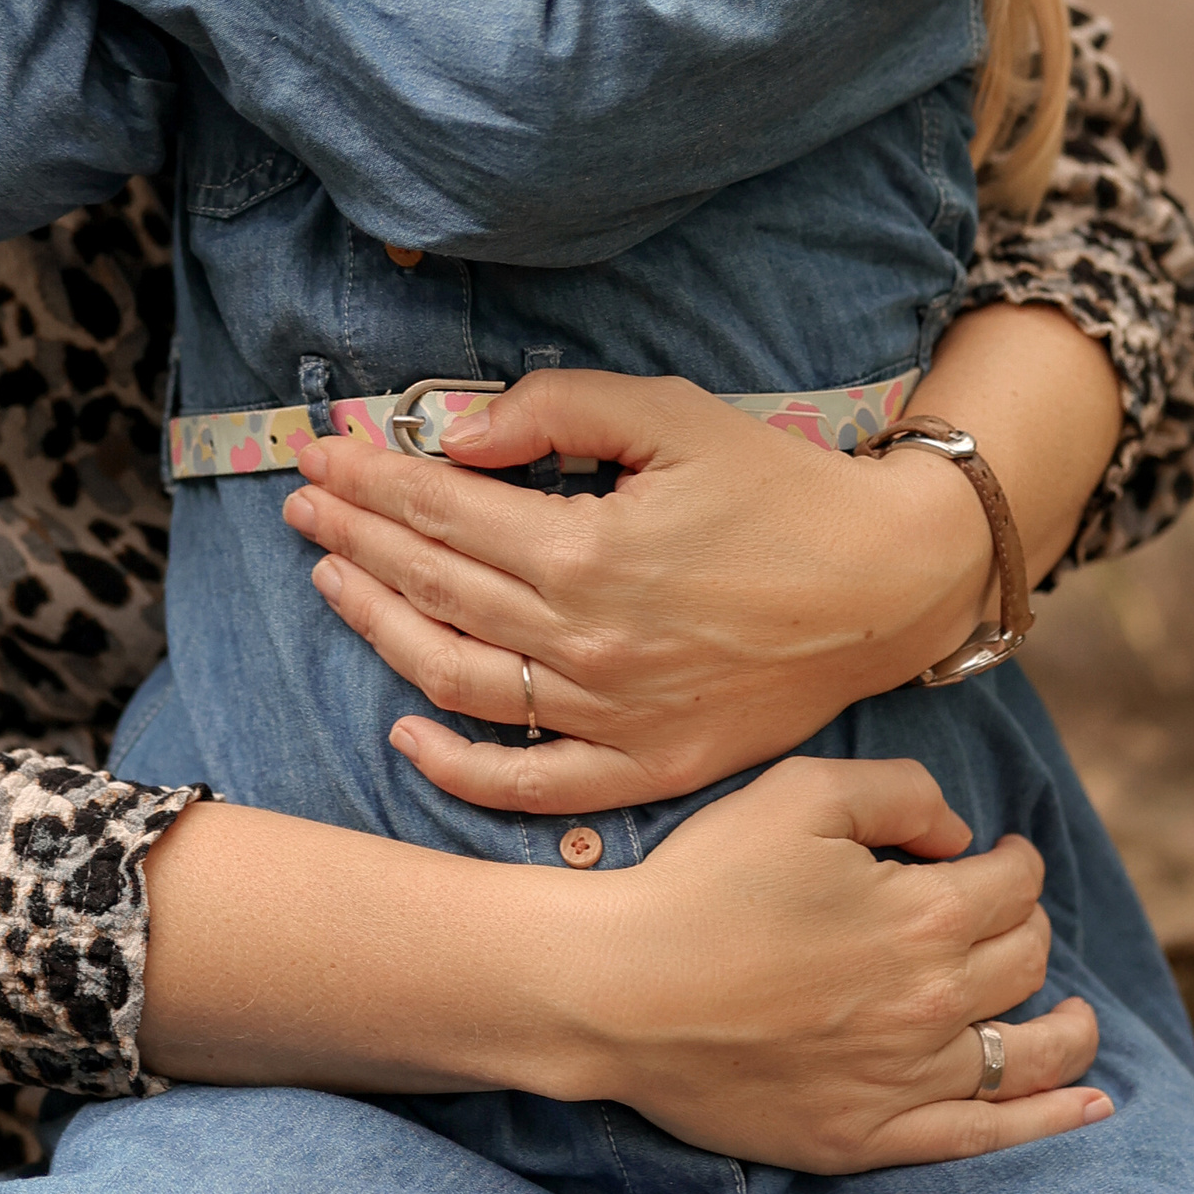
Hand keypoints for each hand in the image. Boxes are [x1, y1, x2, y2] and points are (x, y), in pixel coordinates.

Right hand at [136, 758, 1107, 1172]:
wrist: (615, 991)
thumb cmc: (700, 883)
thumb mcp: (797, 794)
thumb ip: (899, 793)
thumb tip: (960, 835)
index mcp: (927, 916)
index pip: (1013, 881)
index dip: (1007, 857)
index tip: (986, 852)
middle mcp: (936, 1004)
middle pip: (1024, 959)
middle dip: (1022, 925)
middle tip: (991, 913)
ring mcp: (908, 1081)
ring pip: (1026, 1051)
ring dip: (1066, 1025)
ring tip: (1073, 1014)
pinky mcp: (871, 1138)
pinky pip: (988, 1135)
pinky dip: (1050, 1119)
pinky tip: (1088, 1104)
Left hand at [286, 370, 999, 811]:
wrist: (887, 585)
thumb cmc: (780, 489)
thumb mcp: (672, 414)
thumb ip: (557, 409)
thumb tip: (457, 435)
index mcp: (588, 549)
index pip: (439, 511)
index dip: (368, 480)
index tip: (319, 455)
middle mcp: (587, 640)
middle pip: (432, 586)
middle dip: (354, 536)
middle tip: (305, 502)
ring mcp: (611, 715)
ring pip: (455, 679)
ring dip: (379, 627)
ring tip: (333, 580)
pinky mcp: (645, 766)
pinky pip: (527, 784)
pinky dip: (456, 766)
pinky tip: (404, 729)